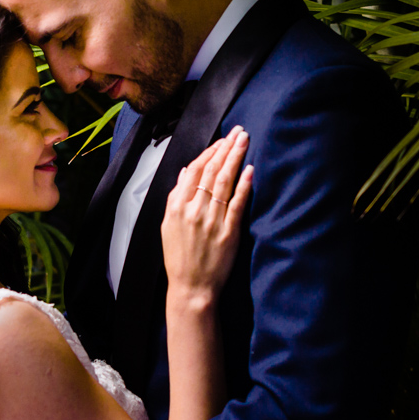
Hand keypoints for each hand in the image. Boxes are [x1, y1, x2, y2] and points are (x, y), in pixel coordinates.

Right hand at [162, 127, 251, 301]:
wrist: (190, 287)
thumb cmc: (179, 258)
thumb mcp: (168, 225)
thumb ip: (176, 197)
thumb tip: (185, 173)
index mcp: (176, 207)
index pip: (194, 170)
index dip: (209, 152)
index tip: (221, 140)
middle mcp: (193, 210)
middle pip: (211, 171)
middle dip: (226, 147)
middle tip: (238, 131)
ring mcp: (211, 221)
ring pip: (224, 182)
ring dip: (236, 158)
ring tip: (244, 141)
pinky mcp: (228, 232)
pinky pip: (237, 203)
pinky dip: (244, 185)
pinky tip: (250, 170)